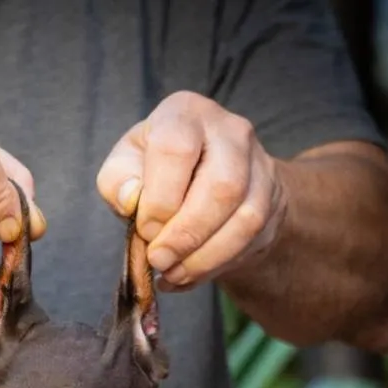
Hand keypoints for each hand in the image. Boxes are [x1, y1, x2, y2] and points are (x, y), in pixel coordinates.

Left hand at [96, 92, 287, 290]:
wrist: (205, 176)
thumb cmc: (156, 171)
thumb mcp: (126, 167)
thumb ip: (118, 181)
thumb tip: (132, 199)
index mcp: (185, 113)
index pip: (176, 150)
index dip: (159, 199)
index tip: (145, 230)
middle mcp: (230, 131)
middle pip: (222, 187)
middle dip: (186, 235)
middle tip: (159, 260)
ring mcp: (258, 164)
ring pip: (244, 218)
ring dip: (203, 257)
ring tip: (172, 273)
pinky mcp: (270, 199)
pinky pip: (249, 239)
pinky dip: (214, 265)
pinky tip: (188, 274)